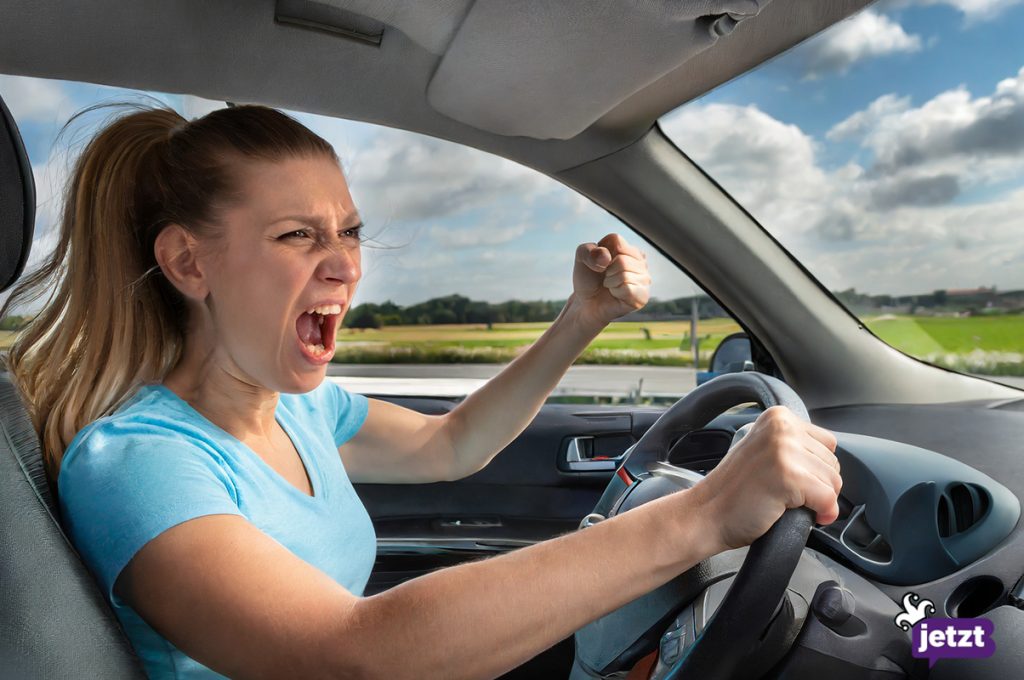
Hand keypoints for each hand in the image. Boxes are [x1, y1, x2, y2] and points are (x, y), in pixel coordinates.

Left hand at [571, 234, 650, 328]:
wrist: (585, 304)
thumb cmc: (588, 279)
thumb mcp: (581, 258)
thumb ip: (587, 250)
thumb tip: (606, 258)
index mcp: (628, 248)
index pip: (616, 240)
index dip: (601, 253)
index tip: (600, 263)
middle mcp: (641, 262)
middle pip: (622, 258)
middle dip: (607, 270)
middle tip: (605, 277)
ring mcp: (644, 279)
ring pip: (625, 273)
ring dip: (610, 281)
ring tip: (610, 285)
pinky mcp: (642, 296)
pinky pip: (627, 288)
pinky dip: (615, 291)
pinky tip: (615, 294)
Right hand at [689, 406, 841, 552]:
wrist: (707, 514)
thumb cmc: (735, 490)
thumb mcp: (765, 451)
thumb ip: (794, 446)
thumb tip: (830, 462)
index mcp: (778, 417)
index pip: (827, 443)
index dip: (815, 468)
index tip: (793, 480)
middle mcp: (782, 427)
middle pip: (833, 463)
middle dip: (818, 485)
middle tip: (786, 494)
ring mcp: (784, 450)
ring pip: (833, 482)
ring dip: (817, 501)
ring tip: (784, 501)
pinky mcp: (788, 476)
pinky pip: (828, 500)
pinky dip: (820, 514)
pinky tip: (794, 512)